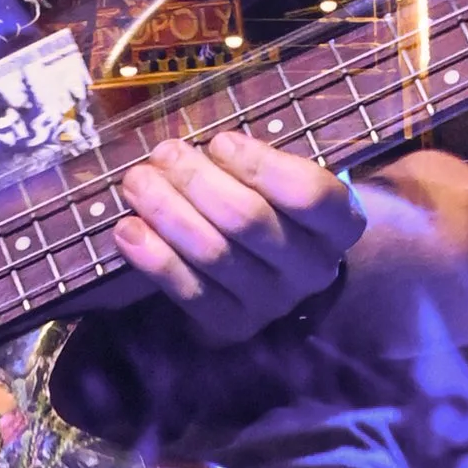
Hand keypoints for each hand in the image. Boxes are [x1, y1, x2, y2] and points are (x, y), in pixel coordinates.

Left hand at [102, 132, 364, 347]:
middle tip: (163, 153)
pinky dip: (153, 258)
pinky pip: (189, 292)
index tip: (220, 141)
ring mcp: (274, 302)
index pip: (308, 193)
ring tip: (138, 181)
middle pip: (249, 220)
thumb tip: (196, 147)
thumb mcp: (283, 175)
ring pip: (214, 253)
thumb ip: (253, 160)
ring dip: (167, 212)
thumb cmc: (275, 204)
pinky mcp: (234, 325)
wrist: (274, 271)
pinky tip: (127, 229)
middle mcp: (313, 268)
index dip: (259, 164)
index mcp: (340, 222)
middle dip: (196, 180)